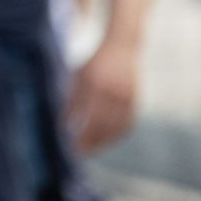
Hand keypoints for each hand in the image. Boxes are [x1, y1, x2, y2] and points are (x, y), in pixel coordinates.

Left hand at [65, 38, 139, 152]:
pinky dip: (117, 134)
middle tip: (79, 153)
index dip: (79, 134)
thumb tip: (64, 125)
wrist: (123, 47)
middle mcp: (111, 91)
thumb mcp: (78, 76)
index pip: (85, 116)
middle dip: (90, 142)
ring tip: (92, 149)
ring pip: (116, 127)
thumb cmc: (95, 63)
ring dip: (104, 141)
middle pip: (101, 125)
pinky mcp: (135, 99)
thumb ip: (72, 99)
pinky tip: (108, 140)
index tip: (70, 146)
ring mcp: (126, 96)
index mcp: (93, 83)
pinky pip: (127, 123)